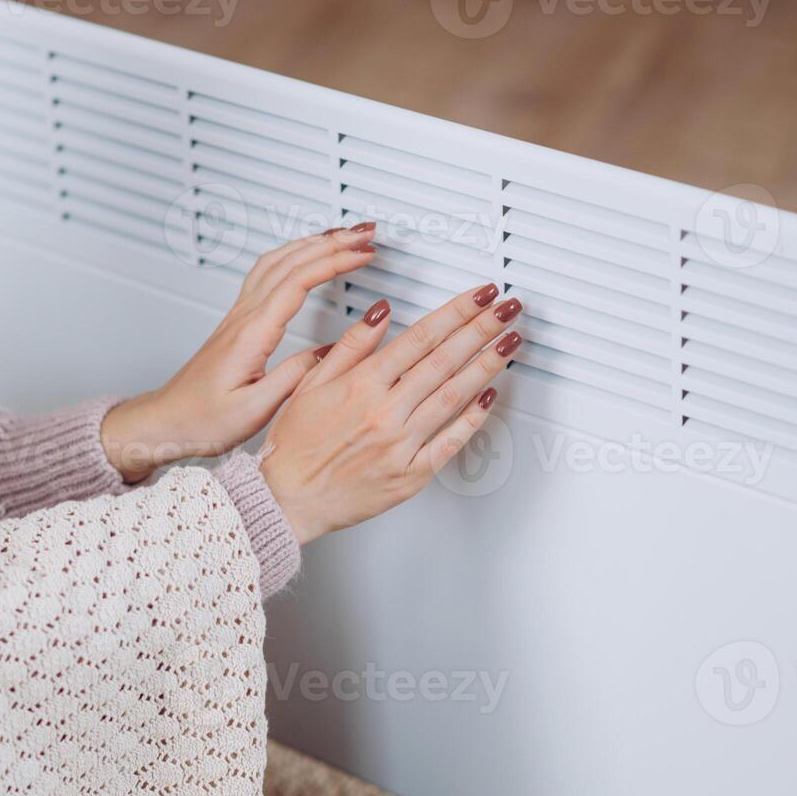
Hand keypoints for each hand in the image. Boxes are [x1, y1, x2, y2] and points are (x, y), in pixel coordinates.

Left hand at [100, 224, 378, 482]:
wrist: (166, 421)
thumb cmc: (201, 419)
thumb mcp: (254, 409)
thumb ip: (294, 378)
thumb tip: (330, 353)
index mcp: (251, 334)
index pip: (298, 281)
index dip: (334, 262)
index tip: (363, 254)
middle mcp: (243, 317)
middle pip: (290, 261)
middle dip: (332, 241)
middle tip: (365, 234)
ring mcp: (238, 316)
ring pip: (276, 261)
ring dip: (312, 242)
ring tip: (343, 236)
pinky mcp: (236, 322)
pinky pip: (266, 273)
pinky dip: (293, 255)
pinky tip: (303, 256)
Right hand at [259, 284, 523, 544]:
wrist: (286, 498)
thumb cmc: (294, 447)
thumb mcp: (311, 384)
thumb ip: (351, 346)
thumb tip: (381, 314)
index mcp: (361, 385)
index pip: (421, 337)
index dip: (457, 311)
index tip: (479, 297)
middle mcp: (385, 412)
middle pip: (445, 360)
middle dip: (482, 329)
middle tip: (508, 309)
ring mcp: (401, 444)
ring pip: (454, 396)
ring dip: (487, 365)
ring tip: (509, 342)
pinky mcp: (410, 475)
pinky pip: (450, 443)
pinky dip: (473, 418)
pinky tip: (490, 397)